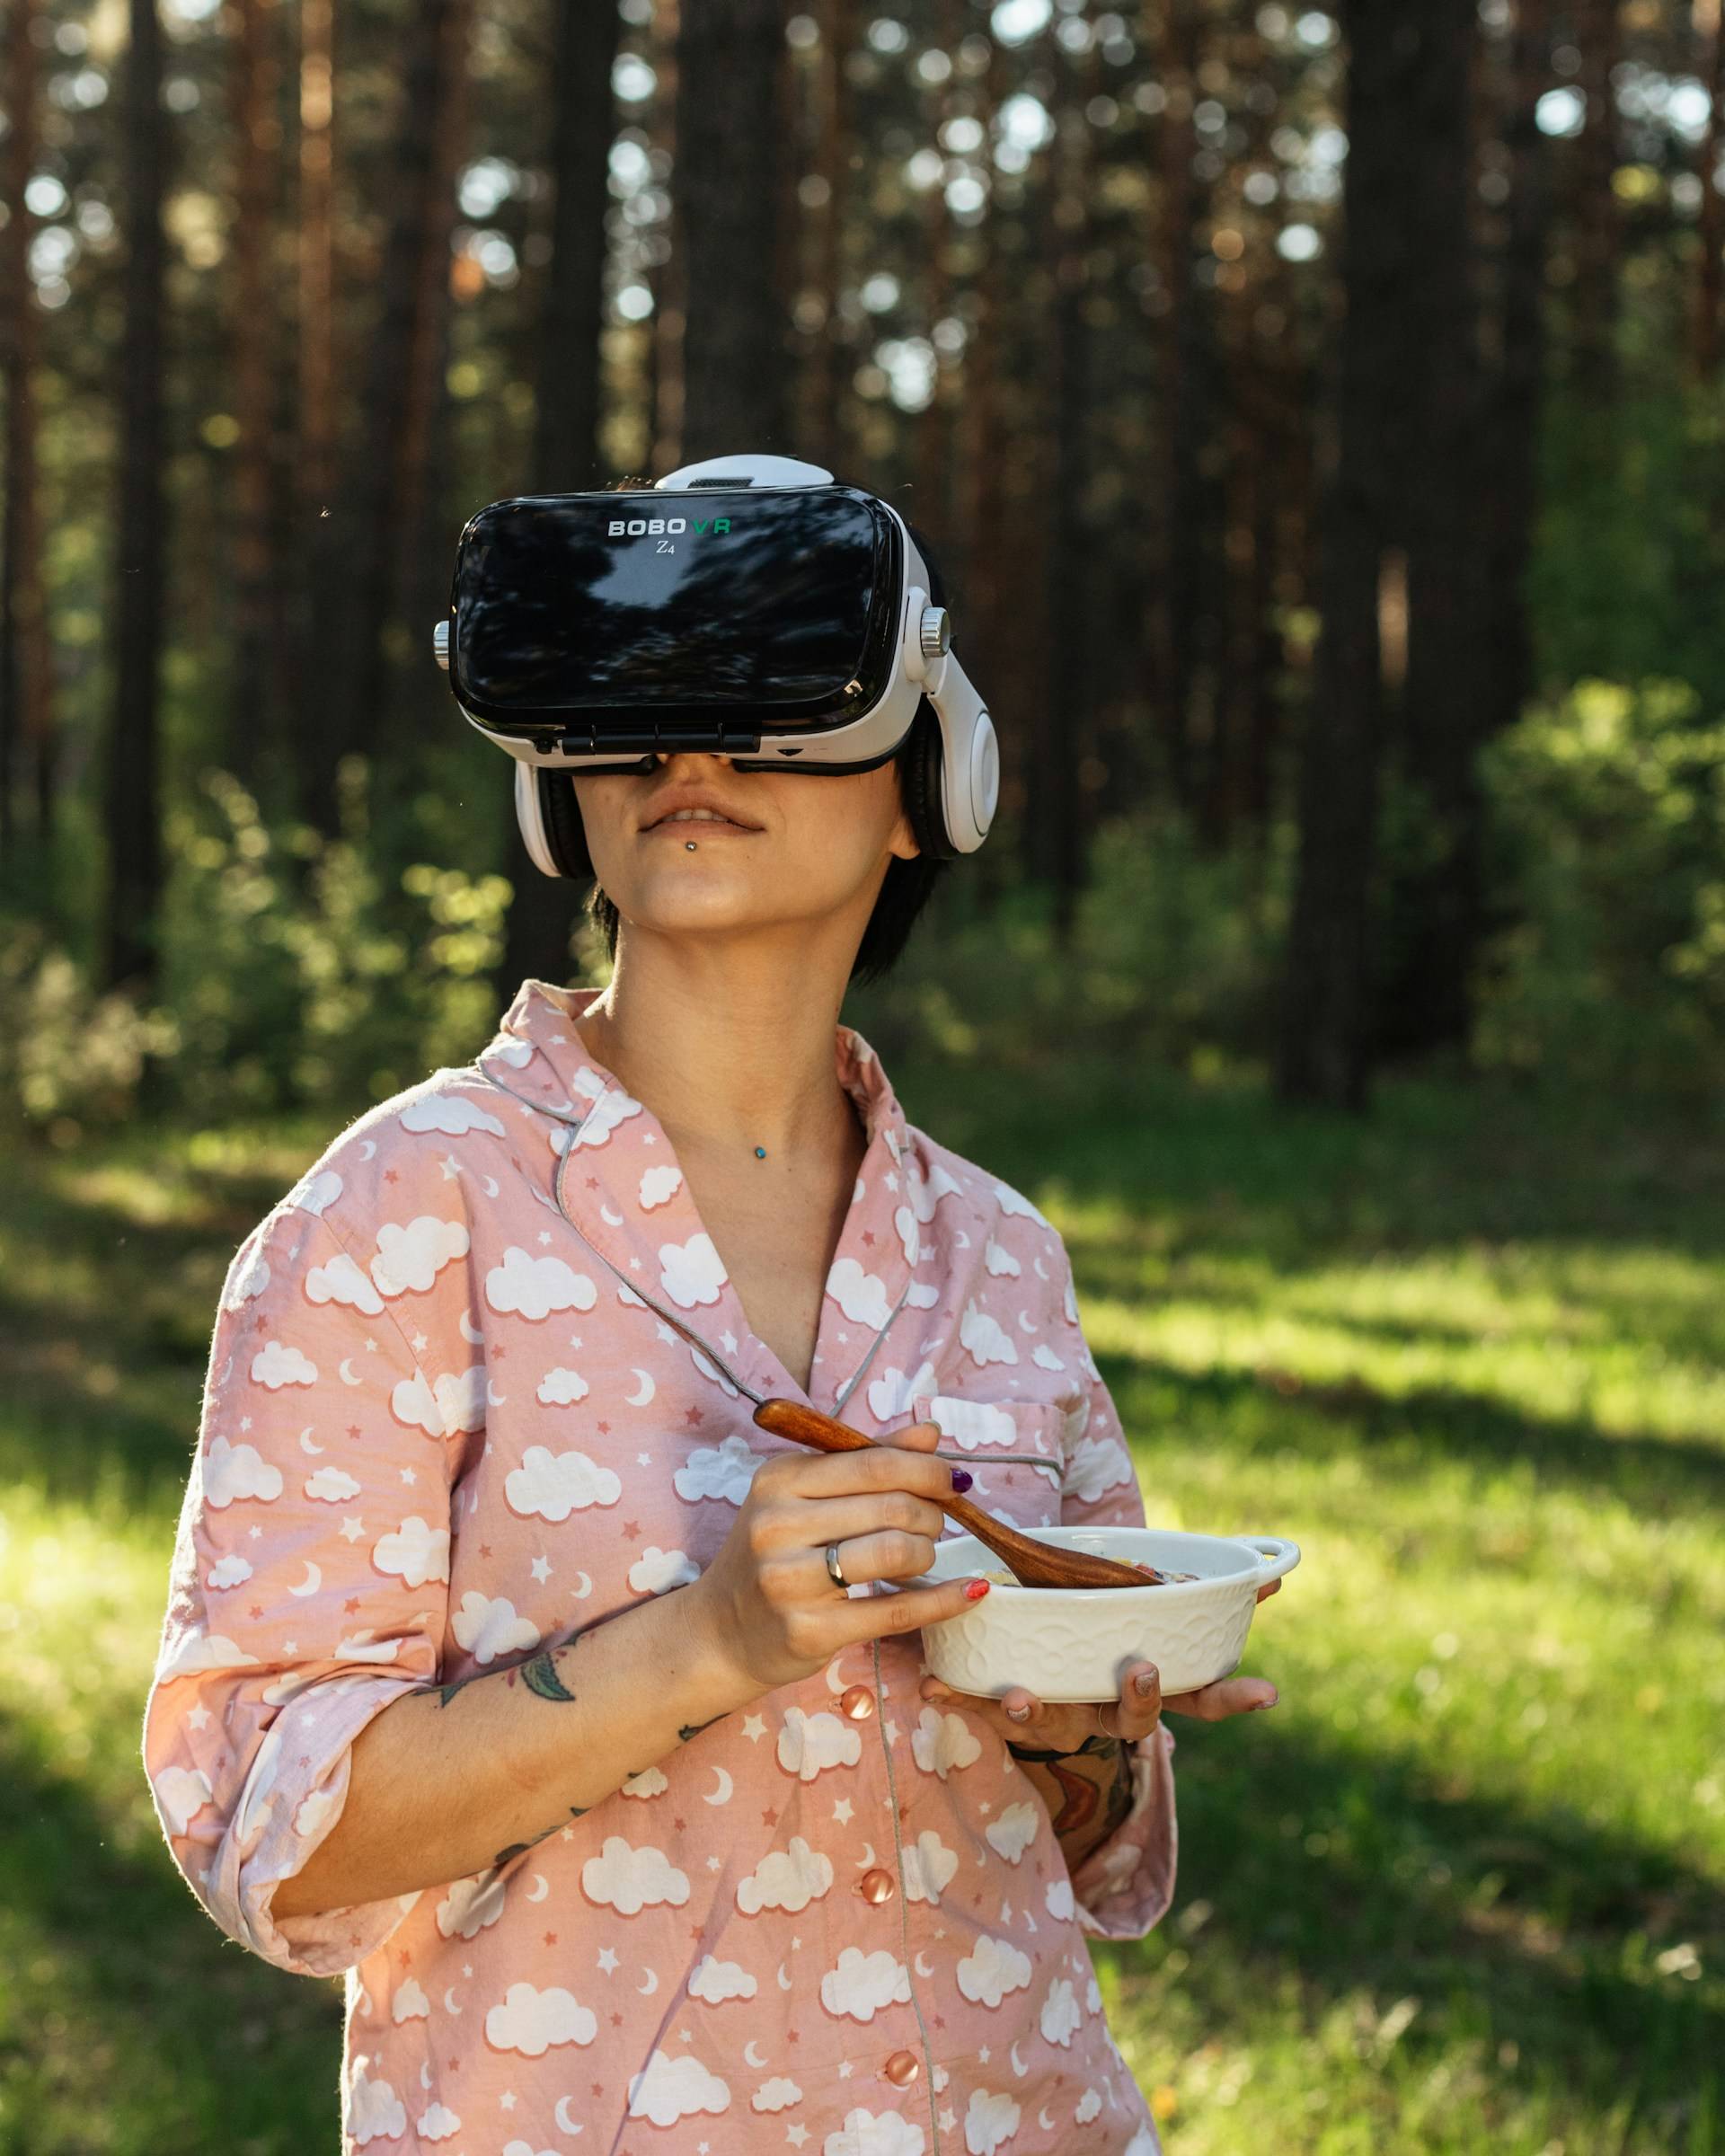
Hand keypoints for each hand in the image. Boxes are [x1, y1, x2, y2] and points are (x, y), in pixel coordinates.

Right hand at [691, 1420, 990, 1697]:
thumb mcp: (804, 1495)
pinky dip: (943, 1599)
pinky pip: (896, 1611)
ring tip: (922, 1554)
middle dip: (931, 1513)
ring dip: (928, 1551)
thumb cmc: (774, 1554)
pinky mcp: (809, 1631)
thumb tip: (932, 1432)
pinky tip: (970, 1590)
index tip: (949, 1480)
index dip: (926, 1470)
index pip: (874, 1463)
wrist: (721, 1632)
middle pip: (891, 1507)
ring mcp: (790, 1581)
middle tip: (933, 1523)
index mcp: (779, 1480)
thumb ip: (867, 1460)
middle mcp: (778, 1525)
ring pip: (896, 1552)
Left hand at [917, 1577, 1282, 1751]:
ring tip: (1021, 1693)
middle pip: (1131, 1721)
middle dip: (1138, 1699)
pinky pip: (981, 1705)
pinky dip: (960, 1693)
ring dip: (1037, 1709)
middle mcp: (1103, 1709)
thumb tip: (1275, 1571)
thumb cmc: (1101, 1640)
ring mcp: (1056, 1714)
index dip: (1233, 1698)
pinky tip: (937, 1683)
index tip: (1266, 1692)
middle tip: (1142, 1670)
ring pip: (1052, 1721)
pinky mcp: (1004, 1710)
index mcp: (1145, 1685)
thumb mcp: (1152, 1615)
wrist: (1031, 1692)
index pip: (1201, 1699)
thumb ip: (1206, 1594)